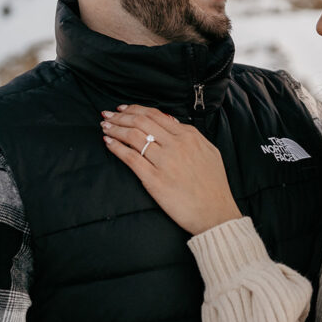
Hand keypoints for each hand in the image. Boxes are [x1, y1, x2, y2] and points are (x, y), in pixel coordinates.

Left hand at [101, 104, 241, 235]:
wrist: (215, 213)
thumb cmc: (214, 185)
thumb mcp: (209, 152)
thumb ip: (191, 135)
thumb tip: (171, 121)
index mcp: (189, 136)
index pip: (155, 115)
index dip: (135, 109)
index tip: (123, 109)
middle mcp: (176, 145)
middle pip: (141, 121)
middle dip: (121, 116)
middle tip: (108, 115)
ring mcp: (165, 162)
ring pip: (133, 136)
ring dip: (115, 129)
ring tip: (105, 127)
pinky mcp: (154, 180)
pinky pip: (130, 158)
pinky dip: (116, 147)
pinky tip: (108, 142)